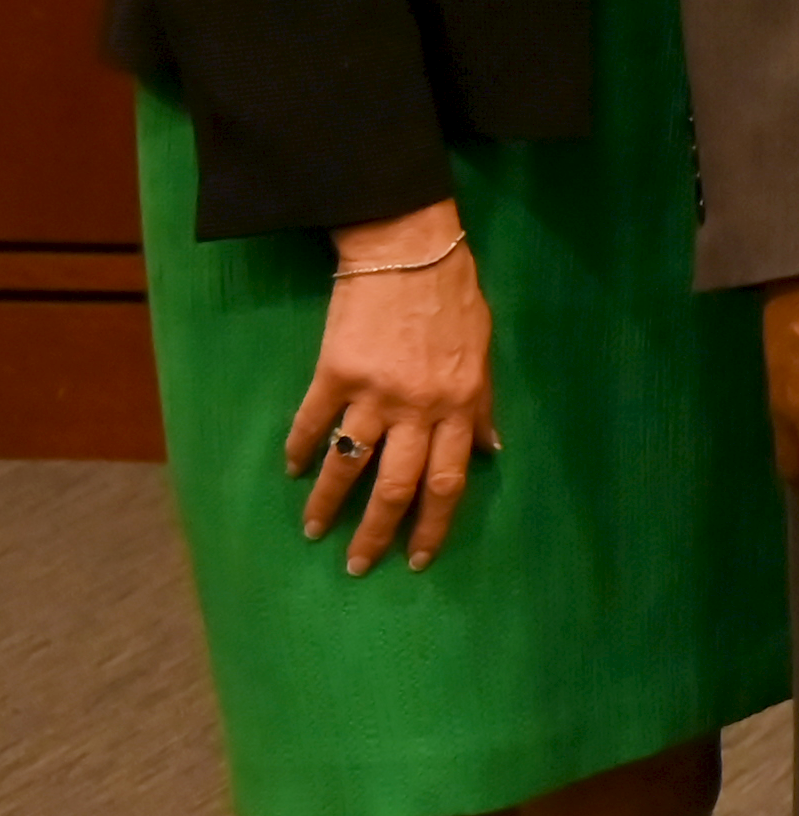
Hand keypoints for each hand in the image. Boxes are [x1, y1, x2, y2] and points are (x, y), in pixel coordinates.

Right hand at [290, 201, 495, 573]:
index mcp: (461, 404)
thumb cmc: (454, 298)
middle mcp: (419, 407)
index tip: (417, 558)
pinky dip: (300, 449)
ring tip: (312, 531)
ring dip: (327, 504)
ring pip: (349, 464)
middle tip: (358, 565)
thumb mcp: (482, 353)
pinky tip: (291, 469)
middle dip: (376, 533)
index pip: (449, 482)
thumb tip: (491, 451)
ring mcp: (375, 391)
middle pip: (396, 486)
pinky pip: (313, 422)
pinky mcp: (334, 373)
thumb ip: (483, 405)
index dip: (433, 525)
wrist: (408, 249)